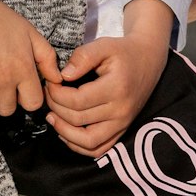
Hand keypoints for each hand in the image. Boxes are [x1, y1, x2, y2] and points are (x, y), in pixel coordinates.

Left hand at [44, 16, 167, 157]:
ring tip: (52, 116)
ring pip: (88, 141)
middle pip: (78, 119)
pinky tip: (65, 131)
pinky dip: (79, 146)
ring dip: (64, 132)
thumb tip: (63, 76)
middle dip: (56, 108)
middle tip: (47, 95)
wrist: (147, 61)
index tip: (50, 83)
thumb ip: (82, 57)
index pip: (77, 100)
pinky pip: (98, 149)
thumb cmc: (123, 52)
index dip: (56, 94)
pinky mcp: (121, 130)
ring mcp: (122, 124)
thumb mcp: (104, 45)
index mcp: (116, 88)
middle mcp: (121, 110)